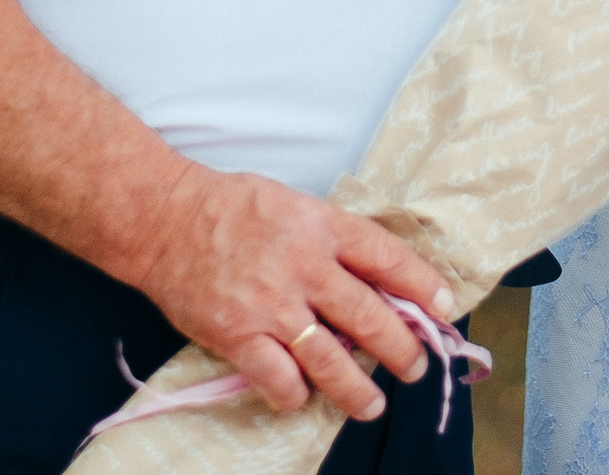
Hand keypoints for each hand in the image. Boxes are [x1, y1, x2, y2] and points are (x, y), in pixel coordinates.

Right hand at [139, 162, 455, 420]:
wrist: (163, 219)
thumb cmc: (231, 208)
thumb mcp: (295, 205)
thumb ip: (333, 239)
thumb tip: (376, 278)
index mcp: (321, 227)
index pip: (387, 258)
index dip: (422, 286)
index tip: (444, 308)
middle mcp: (304, 266)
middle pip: (370, 317)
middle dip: (402, 349)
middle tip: (415, 366)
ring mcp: (271, 305)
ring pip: (332, 361)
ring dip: (358, 390)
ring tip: (372, 404)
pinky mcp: (238, 335)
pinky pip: (280, 380)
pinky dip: (296, 394)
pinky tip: (303, 395)